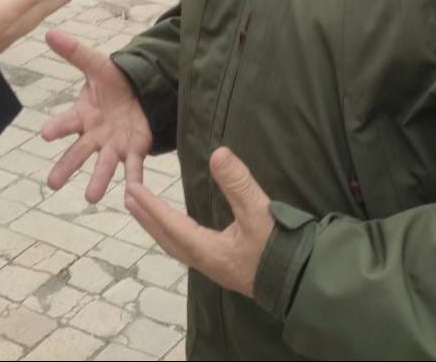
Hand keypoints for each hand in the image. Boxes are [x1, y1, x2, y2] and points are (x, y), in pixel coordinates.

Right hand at [40, 31, 152, 201]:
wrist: (139, 89)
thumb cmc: (112, 80)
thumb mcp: (95, 63)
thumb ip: (74, 52)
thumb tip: (49, 32)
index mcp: (83, 114)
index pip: (66, 122)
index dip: (57, 127)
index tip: (46, 134)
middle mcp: (94, 134)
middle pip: (78, 152)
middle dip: (66, 166)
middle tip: (52, 183)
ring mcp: (113, 145)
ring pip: (104, 165)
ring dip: (98, 180)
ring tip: (91, 198)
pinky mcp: (134, 150)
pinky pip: (133, 168)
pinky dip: (134, 182)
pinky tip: (134, 195)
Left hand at [125, 147, 274, 298]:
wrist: (307, 283)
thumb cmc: (283, 251)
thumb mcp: (261, 213)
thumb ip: (239, 183)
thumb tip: (218, 153)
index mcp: (211, 252)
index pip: (173, 226)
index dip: (152, 207)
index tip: (133, 190)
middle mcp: (209, 263)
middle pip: (169, 239)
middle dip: (148, 219)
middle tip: (128, 199)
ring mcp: (218, 267)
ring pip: (179, 246)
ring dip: (159, 227)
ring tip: (144, 211)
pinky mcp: (228, 267)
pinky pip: (190, 249)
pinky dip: (176, 234)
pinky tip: (180, 228)